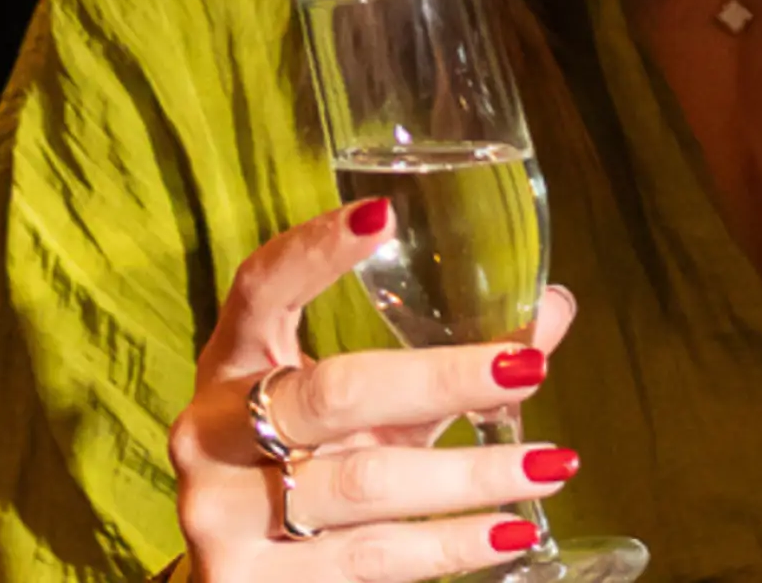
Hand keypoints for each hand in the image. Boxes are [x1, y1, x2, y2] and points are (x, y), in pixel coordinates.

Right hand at [170, 198, 582, 582]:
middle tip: (526, 369)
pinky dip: (450, 544)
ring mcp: (220, 513)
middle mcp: (210, 434)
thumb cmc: (318, 467)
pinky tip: (510, 530)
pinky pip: (371, 558)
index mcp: (232, 365)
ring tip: (550, 466)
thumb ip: (445, 369)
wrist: (250, 576)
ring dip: (470, 475)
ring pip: (365, 483)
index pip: (259, 290)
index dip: (313, 251)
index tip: (383, 215)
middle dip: (441, 378)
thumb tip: (551, 313)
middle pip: (334, 390)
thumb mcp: (369, 415)